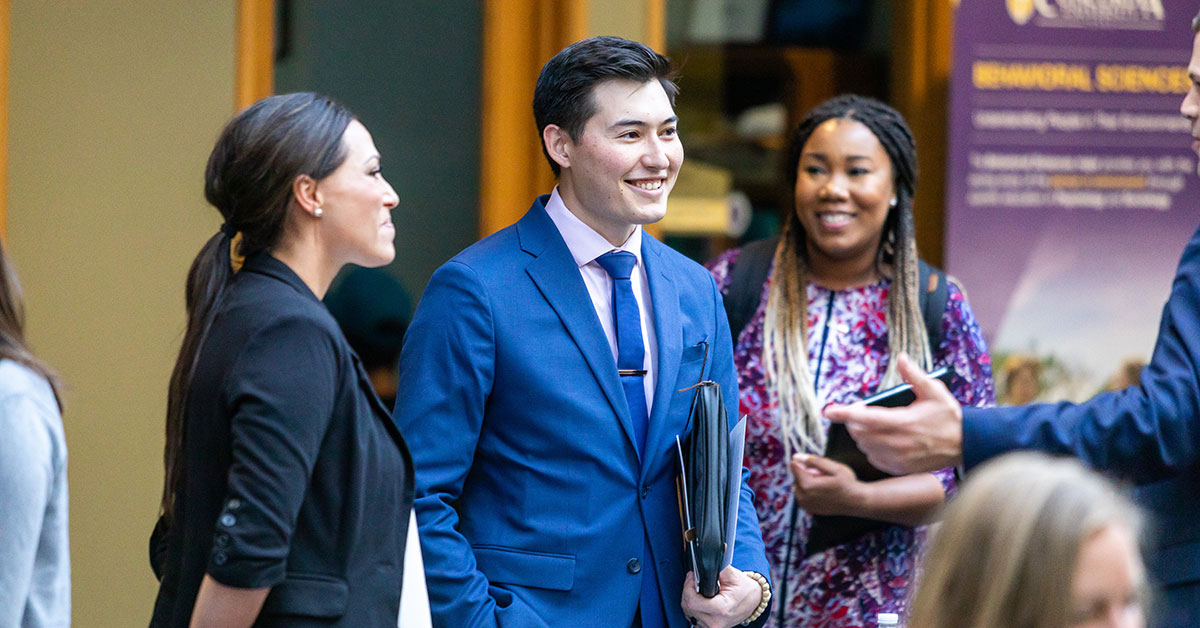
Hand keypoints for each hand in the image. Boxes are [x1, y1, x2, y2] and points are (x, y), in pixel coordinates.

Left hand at [681, 567, 762, 627]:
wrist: (753, 601)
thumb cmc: (745, 589)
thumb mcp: (733, 575)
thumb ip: (717, 569)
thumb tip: (703, 563)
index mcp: (721, 609)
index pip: (692, 601)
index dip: (688, 586)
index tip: (692, 577)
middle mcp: (715, 622)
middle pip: (688, 607)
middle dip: (688, 591)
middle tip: (695, 581)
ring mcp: (712, 627)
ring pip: (688, 613)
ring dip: (690, 600)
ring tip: (699, 591)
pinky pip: (693, 618)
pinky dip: (694, 608)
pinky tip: (701, 600)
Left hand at [789, 454, 863, 515]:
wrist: (856, 502)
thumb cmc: (847, 483)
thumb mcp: (834, 468)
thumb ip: (815, 461)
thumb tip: (797, 456)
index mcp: (807, 485)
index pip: (795, 467)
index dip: (804, 462)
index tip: (817, 466)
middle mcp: (802, 497)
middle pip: (796, 477)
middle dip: (806, 473)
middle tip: (824, 476)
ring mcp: (805, 504)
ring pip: (798, 486)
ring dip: (807, 482)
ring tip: (824, 484)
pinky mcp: (808, 509)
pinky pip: (803, 494)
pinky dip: (809, 490)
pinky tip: (823, 491)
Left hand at [824, 353, 963, 474]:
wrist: (966, 444)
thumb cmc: (949, 416)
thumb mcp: (934, 390)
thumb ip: (914, 375)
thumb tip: (901, 357)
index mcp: (902, 422)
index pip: (863, 417)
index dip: (843, 413)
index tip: (829, 410)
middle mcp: (897, 442)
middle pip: (859, 433)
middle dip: (854, 421)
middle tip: (859, 411)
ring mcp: (898, 458)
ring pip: (865, 446)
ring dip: (862, 435)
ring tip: (870, 424)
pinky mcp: (900, 468)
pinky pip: (874, 459)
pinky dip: (871, 449)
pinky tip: (879, 440)